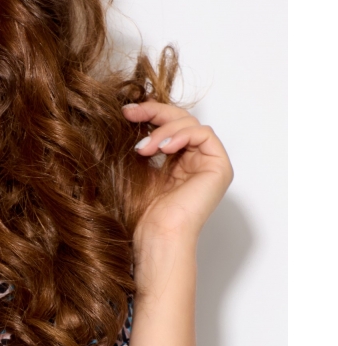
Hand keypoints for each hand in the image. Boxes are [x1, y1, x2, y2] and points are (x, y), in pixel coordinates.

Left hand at [123, 100, 232, 244]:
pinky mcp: (219, 167)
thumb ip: (141, 143)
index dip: (150, 113)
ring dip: (164, 130)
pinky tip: (163, 148)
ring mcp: (208, 163)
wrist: (157, 234)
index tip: (126, 112)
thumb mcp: (137, 168)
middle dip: (155, 113)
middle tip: (131, 114)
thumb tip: (130, 113)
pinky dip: (182, 135)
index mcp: (178, 162)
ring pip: (190, 124)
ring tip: (143, 148)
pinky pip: (204, 134)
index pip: (168, 125)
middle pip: (181, 119)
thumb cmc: (144, 212)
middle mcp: (195, 161)